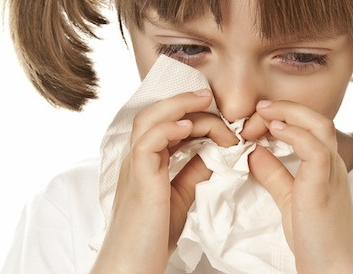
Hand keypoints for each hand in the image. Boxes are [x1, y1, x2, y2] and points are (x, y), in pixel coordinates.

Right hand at [92, 89, 238, 273]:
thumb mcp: (179, 199)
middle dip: (182, 101)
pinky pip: (148, 143)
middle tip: (208, 95)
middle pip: (153, 115)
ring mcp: (134, 168)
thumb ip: (191, 174)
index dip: (191, 116)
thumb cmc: (151, 238)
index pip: (164, 125)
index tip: (221, 120)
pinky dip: (168, 129)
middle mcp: (136, 160)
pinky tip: (188, 126)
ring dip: (177, 106)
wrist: (131, 264)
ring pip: (148, 121)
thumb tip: (211, 154)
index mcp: (145, 163)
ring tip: (202, 100)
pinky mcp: (139, 180)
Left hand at [247, 100, 352, 273]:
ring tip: (263, 112)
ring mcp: (331, 173)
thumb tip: (254, 151)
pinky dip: (294, 134)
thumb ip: (273, 173)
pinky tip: (274, 130)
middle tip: (258, 107)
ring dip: (289, 113)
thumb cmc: (315, 236)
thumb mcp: (288, 197)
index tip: (255, 117)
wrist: (334, 266)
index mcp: (323, 165)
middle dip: (285, 107)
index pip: (308, 125)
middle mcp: (331, 164)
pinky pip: (315, 150)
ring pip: (319, 126)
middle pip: (316, 118)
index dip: (282, 115)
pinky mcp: (324, 185)